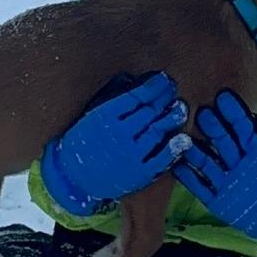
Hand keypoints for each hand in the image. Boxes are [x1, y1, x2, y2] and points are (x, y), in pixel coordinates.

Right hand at [41, 72, 188, 214]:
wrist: (73, 179)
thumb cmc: (83, 142)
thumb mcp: (90, 115)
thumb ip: (110, 96)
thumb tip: (131, 78)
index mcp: (104, 117)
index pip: (135, 96)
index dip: (153, 86)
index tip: (163, 78)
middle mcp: (118, 135)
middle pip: (148, 112)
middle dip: (164, 98)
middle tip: (174, 89)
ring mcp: (130, 155)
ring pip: (156, 132)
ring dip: (171, 118)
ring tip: (180, 108)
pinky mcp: (139, 174)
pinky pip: (160, 159)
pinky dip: (173, 148)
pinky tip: (183, 138)